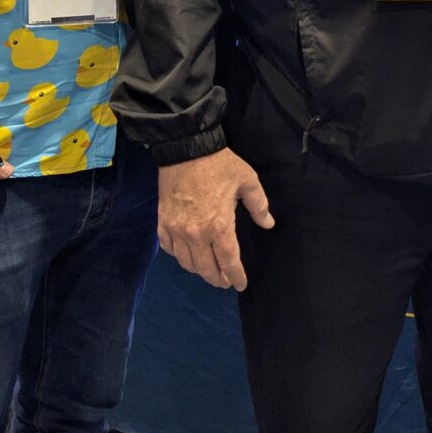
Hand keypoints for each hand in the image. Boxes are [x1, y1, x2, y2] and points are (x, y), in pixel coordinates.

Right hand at [157, 149, 273, 290]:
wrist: (186, 148)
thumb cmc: (219, 164)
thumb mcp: (247, 180)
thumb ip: (258, 205)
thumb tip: (268, 223)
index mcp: (220, 226)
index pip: (229, 262)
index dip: (235, 276)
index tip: (240, 284)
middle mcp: (197, 234)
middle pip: (206, 268)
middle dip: (217, 279)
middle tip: (224, 282)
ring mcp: (177, 230)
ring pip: (186, 262)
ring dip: (198, 270)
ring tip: (207, 270)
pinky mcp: (163, 222)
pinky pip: (169, 248)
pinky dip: (178, 256)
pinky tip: (186, 254)